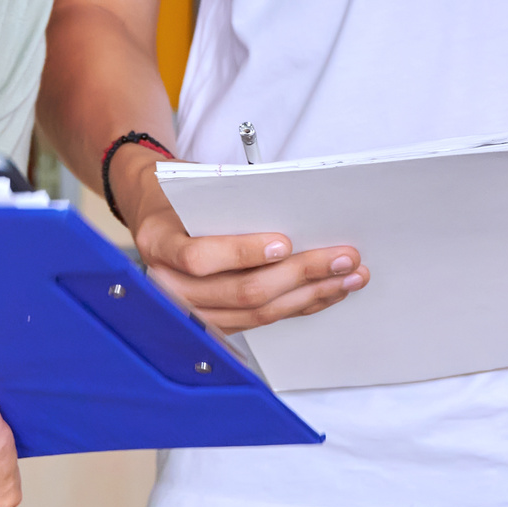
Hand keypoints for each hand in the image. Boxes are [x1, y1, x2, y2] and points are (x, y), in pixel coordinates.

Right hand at [111, 142, 367, 331]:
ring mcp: (194, 312)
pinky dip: (301, 305)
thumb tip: (291, 206)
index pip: (199, 258)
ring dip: (311, 294)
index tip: (285, 242)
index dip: (244, 253)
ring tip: (348, 275)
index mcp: (159, 244)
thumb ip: (228, 197)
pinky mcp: (219, 322)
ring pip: (258, 313)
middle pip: (242, 291)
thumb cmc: (181, 196)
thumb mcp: (193, 184)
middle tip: (341, 256)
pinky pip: (264, 320)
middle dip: (300, 273)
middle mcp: (171, 285)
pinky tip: (329, 291)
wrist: (160, 216)